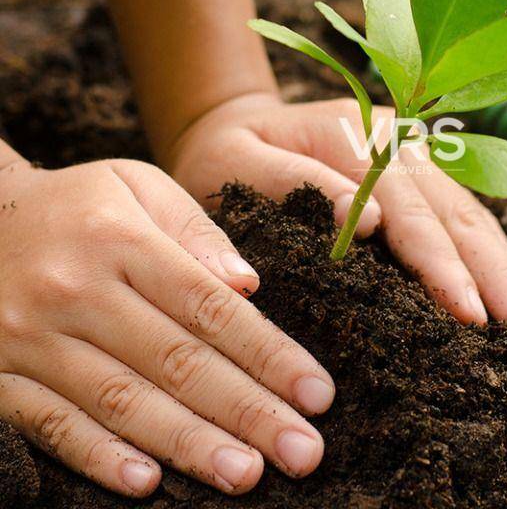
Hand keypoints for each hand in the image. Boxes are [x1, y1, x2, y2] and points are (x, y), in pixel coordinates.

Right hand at [0, 151, 334, 497]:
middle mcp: (77, 292)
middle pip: (176, 362)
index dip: (268, 354)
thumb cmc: (79, 203)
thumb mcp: (138, 185)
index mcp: (122, 241)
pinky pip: (51, 424)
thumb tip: (249, 285)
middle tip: (304, 452)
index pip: (210, 308)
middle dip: (247, 411)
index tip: (317, 392)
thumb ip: (196, 231)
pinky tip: (147, 484)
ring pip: (121, 402)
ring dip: (188, 444)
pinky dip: (98, 456)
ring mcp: (31, 339)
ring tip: (247, 474)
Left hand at [167, 93, 506, 334]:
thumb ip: (293, 182)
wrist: (233, 127)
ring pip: (471, 216)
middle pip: (456, 212)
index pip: (409, 207)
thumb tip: (368, 221)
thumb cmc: (226, 156)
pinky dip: (489, 261)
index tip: (471, 316)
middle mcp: (398, 139)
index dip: (442, 263)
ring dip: (505, 271)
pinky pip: (463, 218)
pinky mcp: (420, 174)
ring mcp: (415, 153)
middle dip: (495, 276)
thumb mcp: (236, 164)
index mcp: (356, 133)